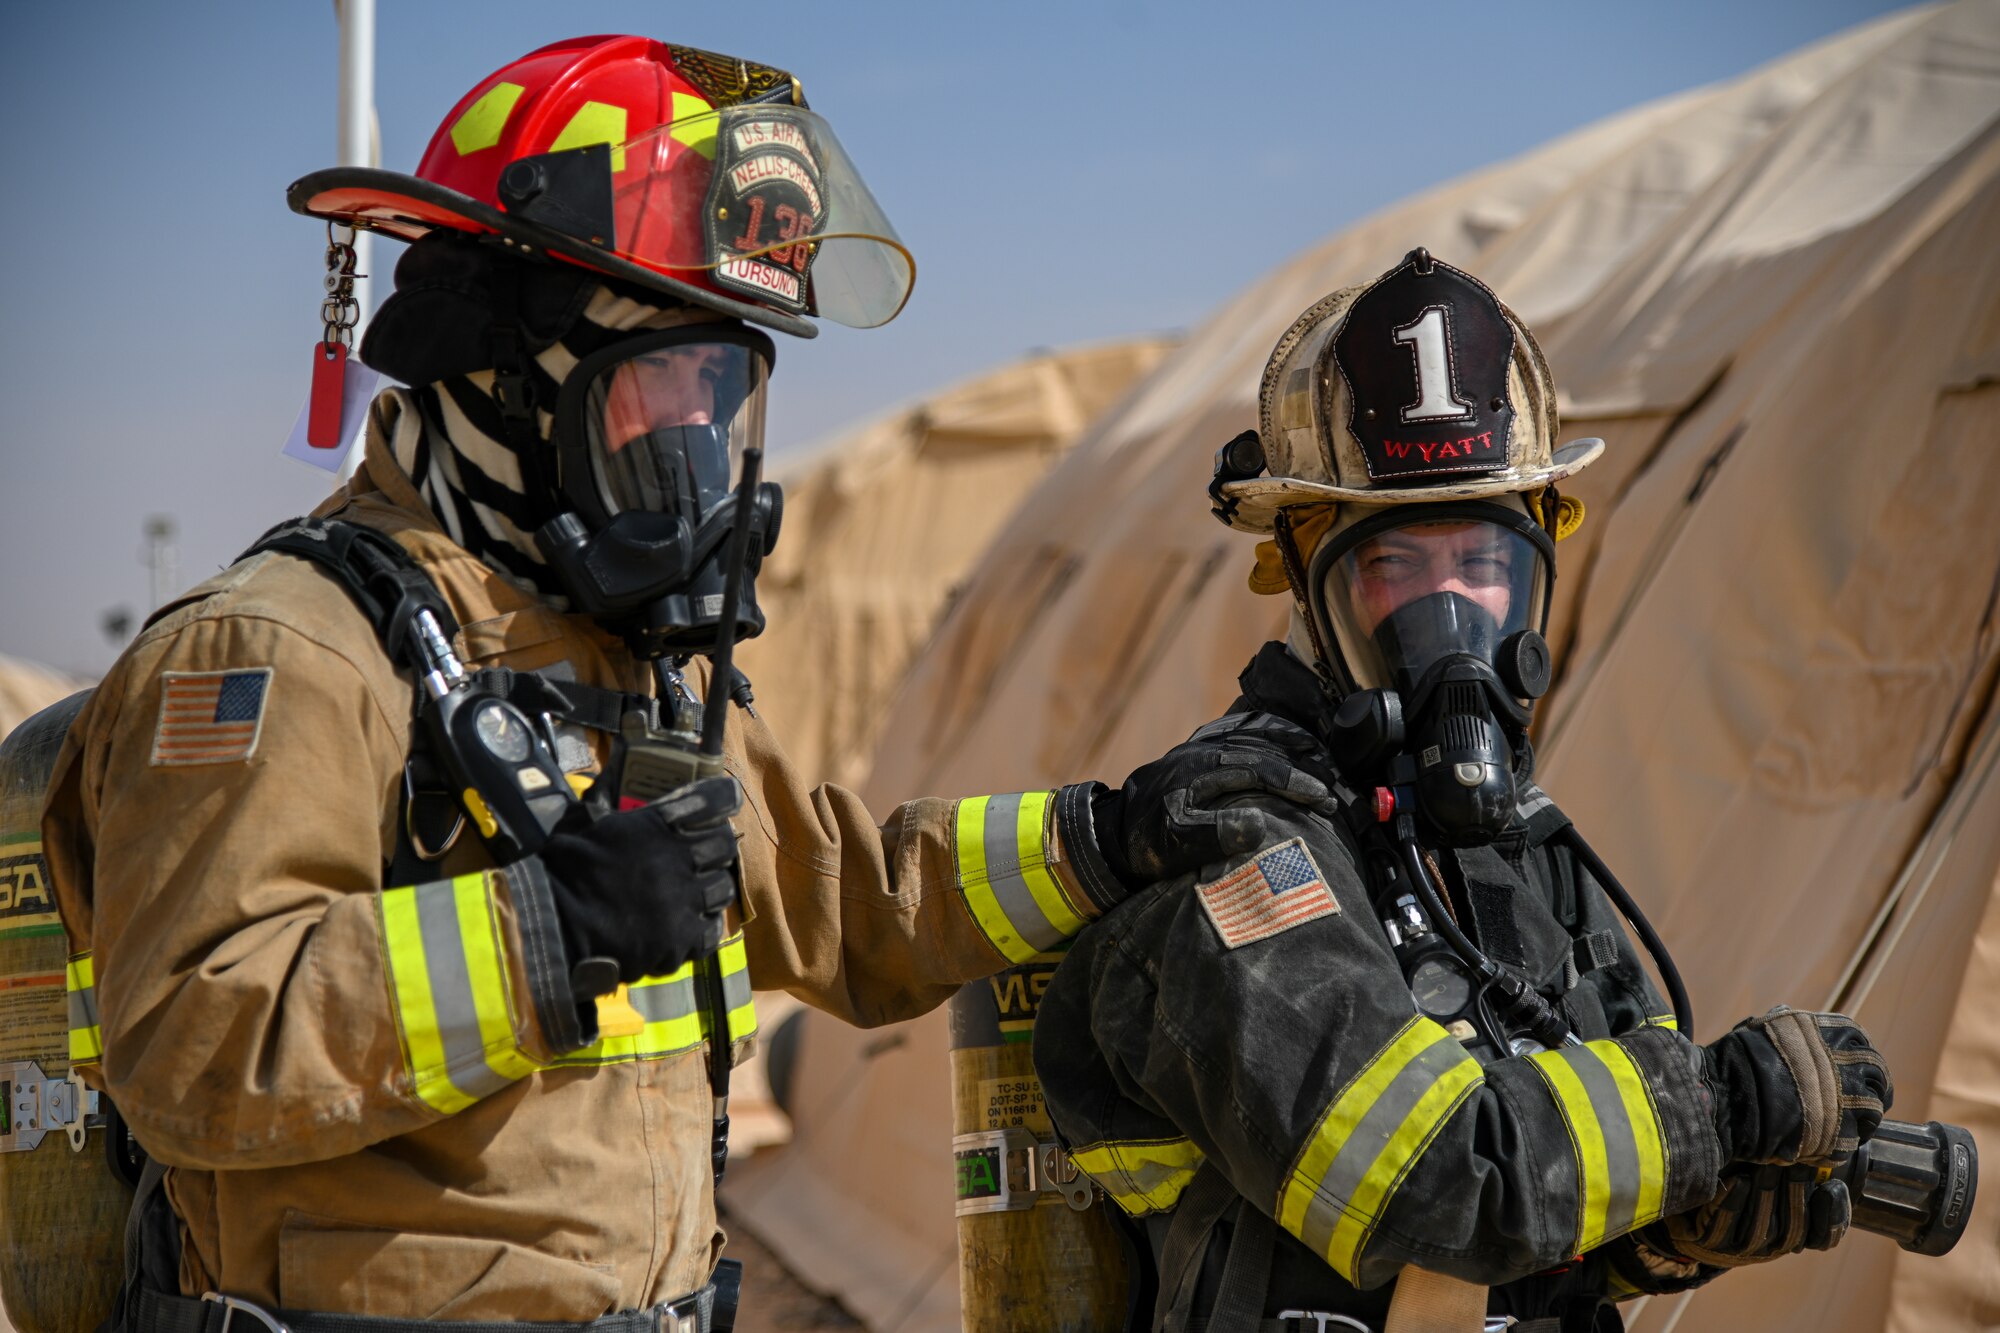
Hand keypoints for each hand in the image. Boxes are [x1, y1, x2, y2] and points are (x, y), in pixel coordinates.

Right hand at [539, 774, 740, 986]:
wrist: (555, 924)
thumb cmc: (564, 869)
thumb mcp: (584, 820)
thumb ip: (607, 801)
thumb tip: (610, 778)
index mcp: (658, 823)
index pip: (711, 801)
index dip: (722, 798)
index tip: (726, 798)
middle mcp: (680, 858)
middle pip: (724, 845)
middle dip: (717, 846)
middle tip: (705, 852)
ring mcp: (685, 900)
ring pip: (722, 888)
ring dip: (712, 886)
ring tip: (696, 891)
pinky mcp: (682, 939)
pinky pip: (710, 930)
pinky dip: (702, 927)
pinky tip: (688, 925)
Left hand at [1096, 734, 1337, 886]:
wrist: (1107, 838)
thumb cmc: (1143, 844)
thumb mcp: (1176, 842)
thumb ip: (1216, 834)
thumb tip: (1260, 824)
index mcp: (1204, 769)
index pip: (1262, 770)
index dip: (1297, 784)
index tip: (1325, 802)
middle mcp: (1204, 755)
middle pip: (1263, 752)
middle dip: (1300, 768)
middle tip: (1332, 789)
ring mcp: (1198, 758)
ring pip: (1251, 746)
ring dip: (1285, 755)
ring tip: (1317, 767)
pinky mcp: (1194, 766)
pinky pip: (1237, 750)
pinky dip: (1264, 753)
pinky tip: (1278, 760)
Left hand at [1641, 1164, 1850, 1267]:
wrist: (1691, 1206)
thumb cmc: (1740, 1179)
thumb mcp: (1772, 1169)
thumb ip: (1799, 1159)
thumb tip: (1830, 1130)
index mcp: (1795, 1231)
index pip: (1825, 1235)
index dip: (1833, 1215)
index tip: (1831, 1186)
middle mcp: (1773, 1244)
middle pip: (1794, 1228)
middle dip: (1796, 1191)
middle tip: (1795, 1161)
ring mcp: (1742, 1248)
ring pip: (1763, 1229)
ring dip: (1766, 1194)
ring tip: (1766, 1163)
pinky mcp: (1711, 1244)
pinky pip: (1724, 1227)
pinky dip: (1733, 1202)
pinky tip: (1737, 1179)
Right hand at [1701, 1007, 1891, 1165]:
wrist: (1725, 1096)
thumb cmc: (1739, 1061)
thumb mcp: (1766, 1028)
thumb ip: (1790, 1030)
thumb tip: (1789, 1019)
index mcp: (1830, 1033)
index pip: (1861, 1043)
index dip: (1858, 1058)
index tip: (1854, 1070)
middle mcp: (1845, 1063)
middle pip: (1877, 1075)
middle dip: (1873, 1088)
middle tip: (1859, 1100)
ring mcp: (1847, 1098)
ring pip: (1874, 1109)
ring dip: (1863, 1117)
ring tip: (1844, 1124)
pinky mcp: (1841, 1133)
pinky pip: (1854, 1138)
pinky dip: (1843, 1141)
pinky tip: (1826, 1141)